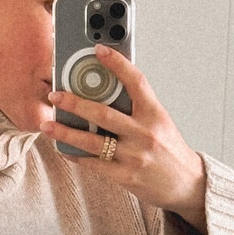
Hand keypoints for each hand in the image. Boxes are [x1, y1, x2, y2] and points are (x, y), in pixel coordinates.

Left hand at [49, 46, 207, 229]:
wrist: (186, 184)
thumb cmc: (169, 150)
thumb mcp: (159, 122)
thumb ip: (136, 107)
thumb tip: (105, 91)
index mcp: (155, 114)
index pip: (136, 81)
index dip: (117, 63)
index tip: (98, 50)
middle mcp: (145, 134)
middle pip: (103, 114)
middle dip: (75, 103)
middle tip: (55, 95)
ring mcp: (134, 157)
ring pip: (93, 142)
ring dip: (66, 133)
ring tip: (47, 125)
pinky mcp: (126, 177)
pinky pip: (95, 164)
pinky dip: (76, 156)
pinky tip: (63, 149)